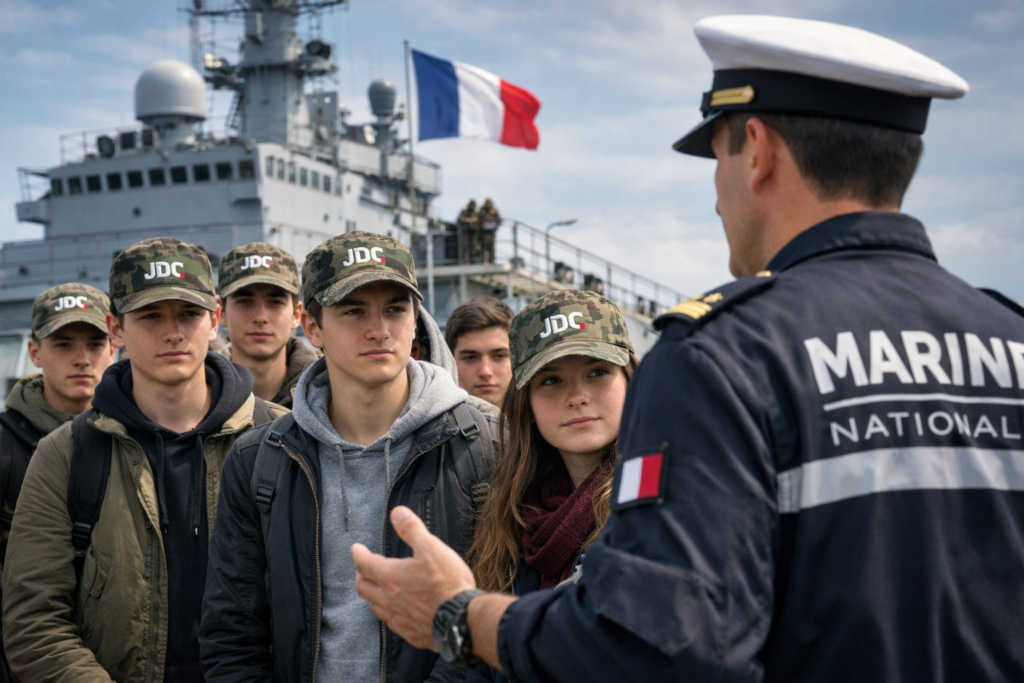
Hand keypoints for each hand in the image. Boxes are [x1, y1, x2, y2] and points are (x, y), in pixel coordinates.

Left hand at [352, 506, 476, 649]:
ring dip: (372, 595)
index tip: (356, 549)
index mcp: (390, 576)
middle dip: (361, 575)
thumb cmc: (446, 582)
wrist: (461, 619)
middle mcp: (388, 599)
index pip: (364, 563)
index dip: (358, 554)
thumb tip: (397, 513)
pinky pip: (391, 622)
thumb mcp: (431, 547)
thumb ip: (411, 528)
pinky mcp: (409, 632)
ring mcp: (397, 618)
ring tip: (377, 589)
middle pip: (363, 587)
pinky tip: (397, 610)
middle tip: (364, 568)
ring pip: (374, 607)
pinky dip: (388, 612)